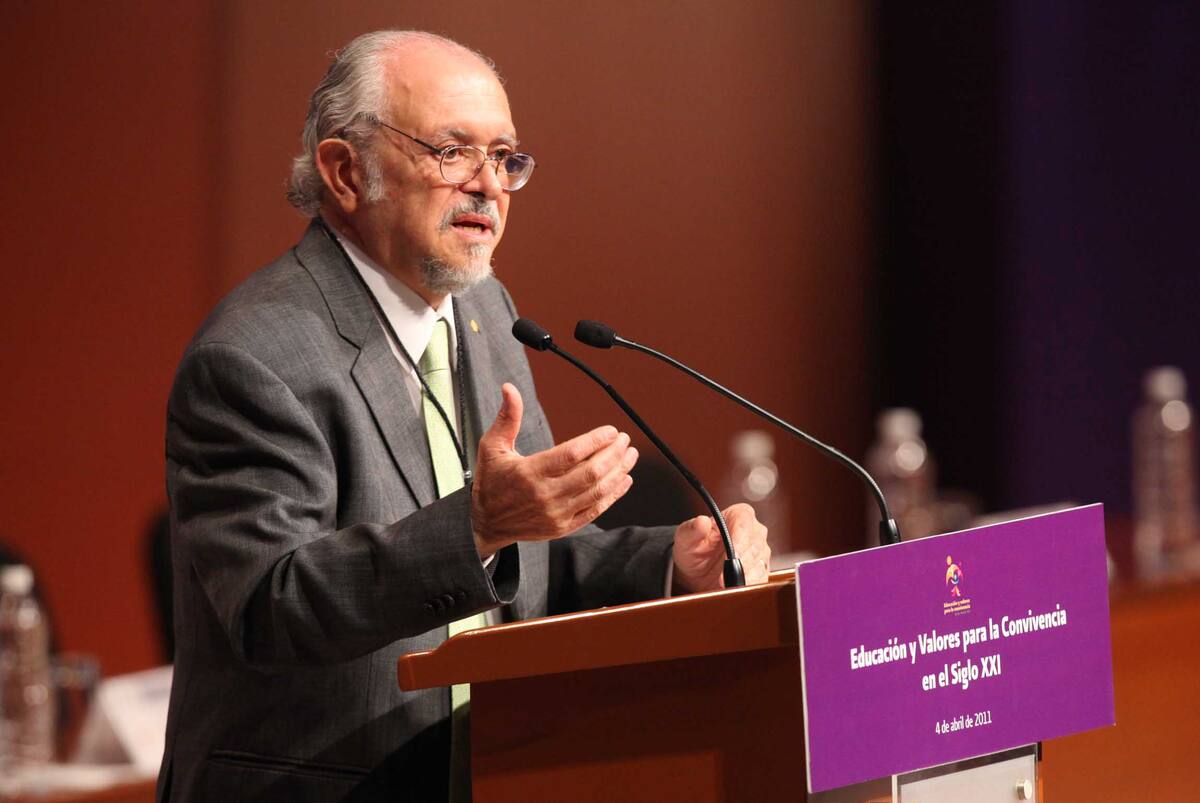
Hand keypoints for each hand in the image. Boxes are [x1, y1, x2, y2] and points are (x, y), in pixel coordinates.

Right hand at [470, 383, 638, 557]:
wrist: (486, 523)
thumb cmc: (491, 482)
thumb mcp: (492, 447)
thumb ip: (507, 417)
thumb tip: (510, 388)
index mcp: (530, 472)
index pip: (571, 454)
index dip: (596, 440)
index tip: (611, 431)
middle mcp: (546, 494)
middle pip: (590, 472)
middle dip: (613, 454)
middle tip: (624, 440)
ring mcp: (557, 513)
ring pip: (597, 491)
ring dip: (618, 472)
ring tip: (630, 456)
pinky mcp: (563, 526)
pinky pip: (595, 510)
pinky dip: (613, 495)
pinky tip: (624, 480)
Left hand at [671, 503, 769, 593]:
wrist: (696, 572)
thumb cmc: (693, 549)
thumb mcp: (686, 538)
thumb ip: (692, 529)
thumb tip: (702, 522)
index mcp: (738, 515)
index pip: (744, 522)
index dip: (738, 539)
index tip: (730, 555)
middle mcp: (754, 531)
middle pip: (755, 544)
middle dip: (740, 562)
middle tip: (725, 576)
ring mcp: (760, 551)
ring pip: (759, 563)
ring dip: (744, 576)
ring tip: (727, 585)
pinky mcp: (761, 570)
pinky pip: (761, 579)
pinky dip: (748, 585)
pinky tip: (735, 588)